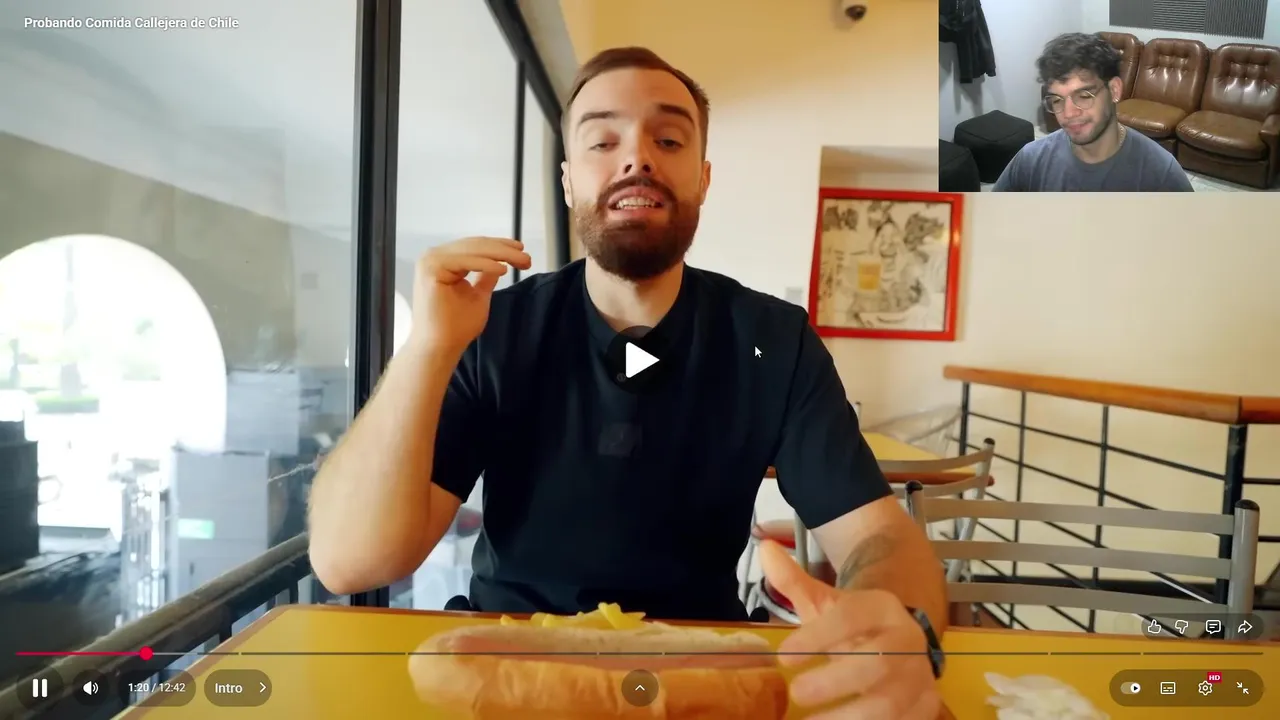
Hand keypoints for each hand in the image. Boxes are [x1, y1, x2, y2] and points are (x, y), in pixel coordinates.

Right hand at [408, 237, 530, 355]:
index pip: (476, 247)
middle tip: (527, 258)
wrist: (439, 348)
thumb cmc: (455, 327)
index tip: (523, 252)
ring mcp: (430, 261)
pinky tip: (504, 270)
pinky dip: (486, 264)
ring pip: (473, 250)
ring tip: (522, 261)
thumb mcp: (478, 295)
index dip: (501, 246)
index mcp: (444, 260)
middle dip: (505, 250)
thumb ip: (486, 276)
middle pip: (476, 246)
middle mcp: (434, 256)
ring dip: (501, 254)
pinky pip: (466, 262)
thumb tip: (500, 262)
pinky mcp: (432, 269)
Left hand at [758, 539, 941, 718]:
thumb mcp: (826, 602)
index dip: (817, 637)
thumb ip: (793, 580)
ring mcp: (919, 676)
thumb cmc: (854, 626)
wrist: (901, 642)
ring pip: (891, 702)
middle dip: (835, 681)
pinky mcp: (926, 706)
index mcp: (881, 608)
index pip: (851, 618)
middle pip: (877, 662)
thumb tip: (764, 549)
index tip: (783, 656)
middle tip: (796, 693)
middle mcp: (907, 640)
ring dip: (850, 716)